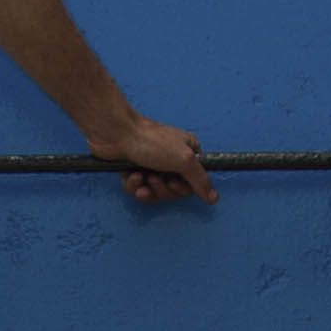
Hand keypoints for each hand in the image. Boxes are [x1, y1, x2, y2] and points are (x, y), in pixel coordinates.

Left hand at [92, 113, 216, 205]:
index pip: (193, 184)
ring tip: (140, 176)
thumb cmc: (150, 140)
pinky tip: (130, 176)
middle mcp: (172, 160)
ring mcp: (152, 166)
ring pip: (155, 193)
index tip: (173, 181)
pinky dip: (133, 186)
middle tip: (153, 177)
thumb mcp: (183, 159)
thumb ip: (200, 180)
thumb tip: (214, 198)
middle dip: (162, 189)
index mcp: (188, 154)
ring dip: (147, 189)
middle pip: (173, 192)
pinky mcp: (134, 171)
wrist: (116, 132)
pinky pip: (138, 190)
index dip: (182, 189)